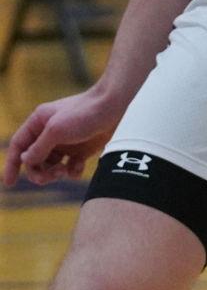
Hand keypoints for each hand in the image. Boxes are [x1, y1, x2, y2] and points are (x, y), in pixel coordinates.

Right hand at [4, 87, 124, 186]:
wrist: (114, 106)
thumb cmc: (84, 114)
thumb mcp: (56, 130)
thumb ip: (39, 147)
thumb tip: (25, 160)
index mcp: (38, 123)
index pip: (19, 146)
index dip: (12, 164)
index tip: (9, 183)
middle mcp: (49, 133)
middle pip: (34, 160)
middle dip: (38, 172)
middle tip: (50, 177)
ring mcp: (66, 142)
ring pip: (51, 166)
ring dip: (54, 173)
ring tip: (64, 172)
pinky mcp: (82, 149)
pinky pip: (70, 167)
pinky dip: (71, 172)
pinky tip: (77, 169)